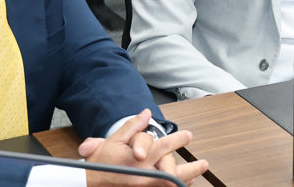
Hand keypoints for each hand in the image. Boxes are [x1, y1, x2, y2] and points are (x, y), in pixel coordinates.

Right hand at [77, 109, 207, 185]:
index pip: (164, 146)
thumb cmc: (100, 165)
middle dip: (192, 168)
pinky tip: (182, 185)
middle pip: (175, 172)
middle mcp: (146, 175)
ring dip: (186, 180)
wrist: (88, 185)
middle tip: (204, 164)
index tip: (189, 135)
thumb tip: (146, 114)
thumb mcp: (113, 141)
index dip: (179, 139)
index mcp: (140, 159)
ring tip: (197, 176)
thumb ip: (132, 127)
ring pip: (172, 184)